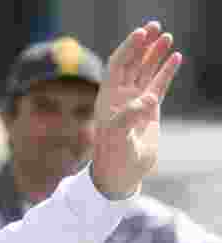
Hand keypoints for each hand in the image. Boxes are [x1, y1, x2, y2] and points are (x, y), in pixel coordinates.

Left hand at [90, 20, 182, 198]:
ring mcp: (135, 102)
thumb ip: (126, 120)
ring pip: (146, 71)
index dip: (128, 49)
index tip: (141, 34)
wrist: (121, 175)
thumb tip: (146, 101)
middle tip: (155, 27)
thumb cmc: (113, 158)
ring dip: (155, 54)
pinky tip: (175, 57)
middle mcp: (120, 97)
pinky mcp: (149, 110)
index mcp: (108, 99)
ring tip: (167, 37)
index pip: (117, 66)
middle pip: (131, 63)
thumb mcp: (116, 140)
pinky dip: (166, 71)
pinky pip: (158, 85)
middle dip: (142, 44)